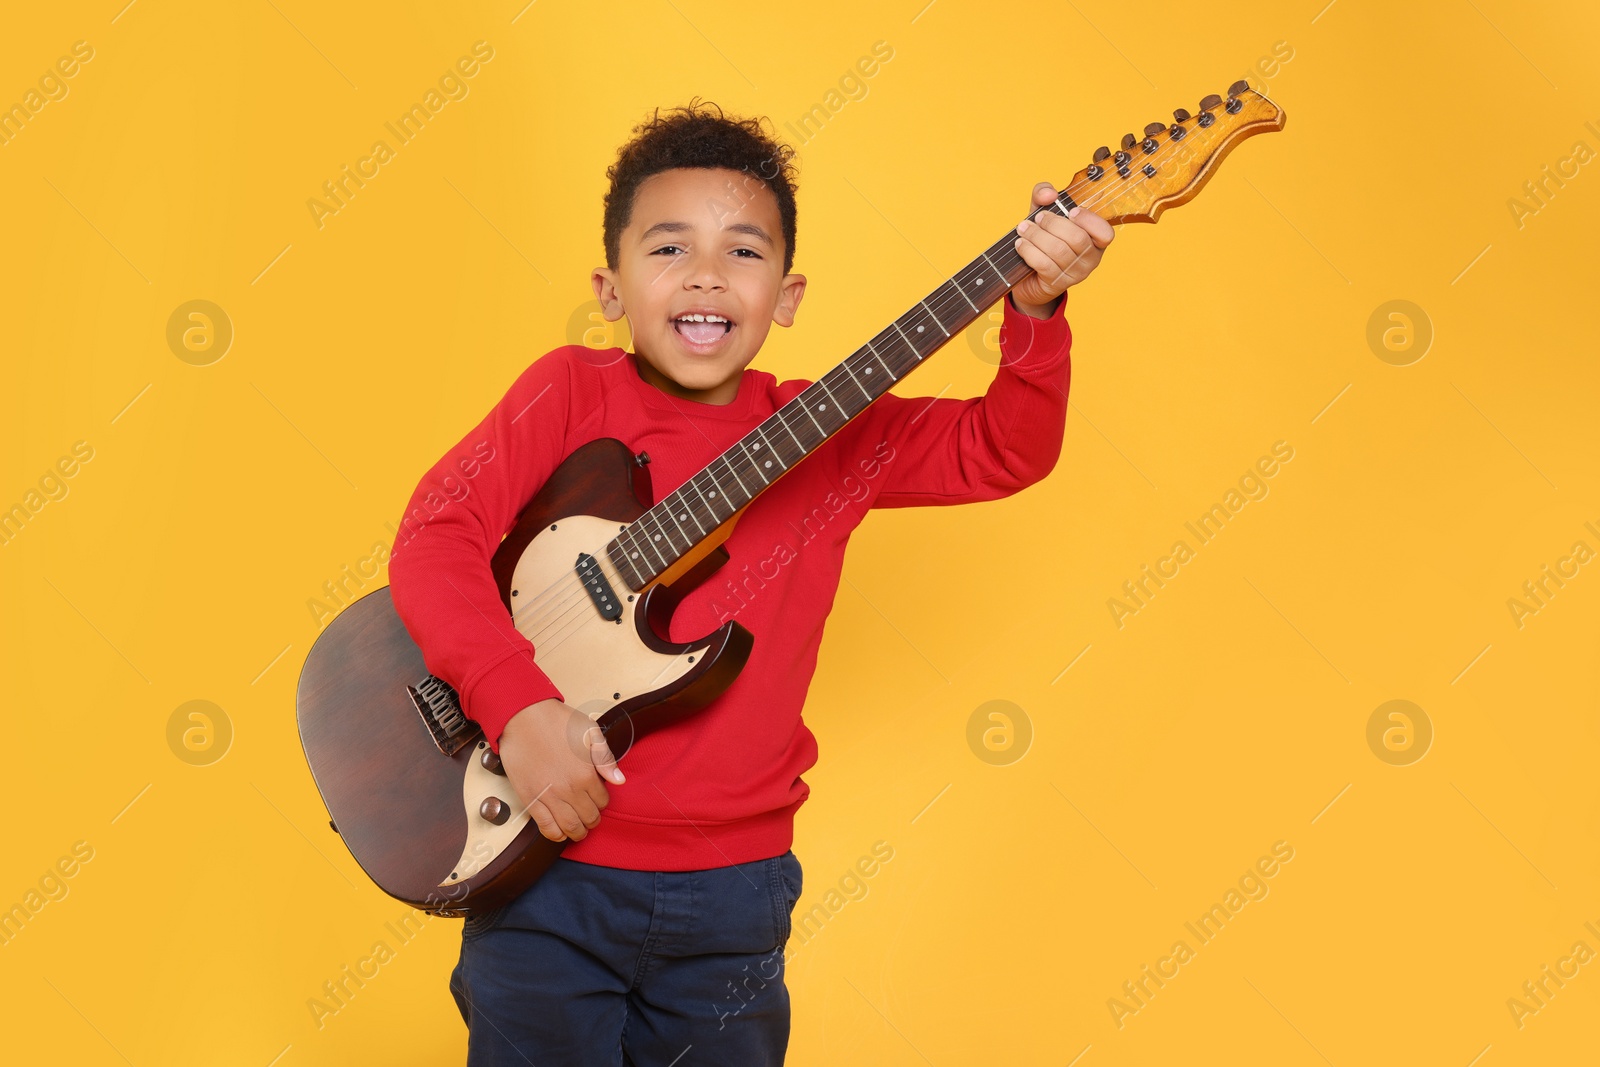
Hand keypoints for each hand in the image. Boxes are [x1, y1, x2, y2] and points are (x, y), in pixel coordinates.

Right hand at [497, 698, 624, 842]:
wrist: (522, 717)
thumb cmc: (556, 721)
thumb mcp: (590, 732)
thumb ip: (605, 758)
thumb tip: (619, 780)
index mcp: (586, 774)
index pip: (603, 801)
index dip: (602, 801)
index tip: (597, 797)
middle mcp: (569, 789)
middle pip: (588, 818)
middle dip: (592, 820)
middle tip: (590, 817)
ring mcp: (548, 796)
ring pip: (569, 827)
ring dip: (577, 832)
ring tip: (579, 829)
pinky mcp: (530, 799)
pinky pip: (546, 827)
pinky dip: (555, 835)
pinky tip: (559, 832)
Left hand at [1010, 181, 1114, 317]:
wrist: (1029, 276)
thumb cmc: (1043, 239)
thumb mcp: (1044, 213)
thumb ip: (1045, 195)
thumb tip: (1049, 193)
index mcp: (1096, 240)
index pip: (1105, 233)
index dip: (1089, 220)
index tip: (1071, 211)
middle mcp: (1090, 259)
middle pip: (1077, 239)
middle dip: (1053, 224)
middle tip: (1038, 218)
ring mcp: (1075, 274)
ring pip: (1058, 251)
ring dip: (1036, 236)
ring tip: (1023, 229)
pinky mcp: (1057, 284)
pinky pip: (1044, 264)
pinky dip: (1029, 250)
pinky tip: (1021, 243)